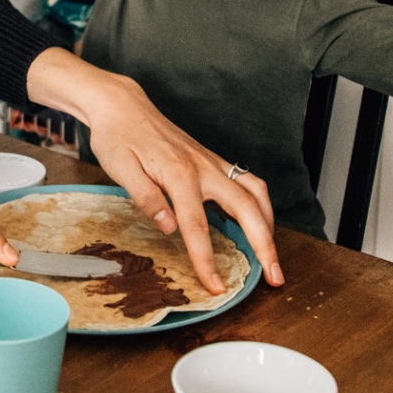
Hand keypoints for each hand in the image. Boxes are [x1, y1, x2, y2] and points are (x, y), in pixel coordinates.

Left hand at [26, 48, 282, 292]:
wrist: (122, 106)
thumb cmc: (117, 137)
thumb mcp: (120, 169)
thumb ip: (146, 198)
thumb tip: (170, 228)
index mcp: (179, 174)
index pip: (197, 226)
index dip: (207, 260)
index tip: (216, 286)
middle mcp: (204, 167)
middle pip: (247, 209)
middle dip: (264, 246)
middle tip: (275, 278)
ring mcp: (212, 162)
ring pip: (256, 192)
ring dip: (269, 223)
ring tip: (271, 253)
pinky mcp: (212, 160)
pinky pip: (247, 182)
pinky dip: (259, 205)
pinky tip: (256, 223)